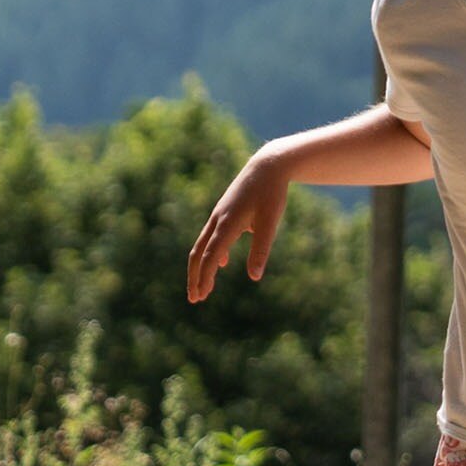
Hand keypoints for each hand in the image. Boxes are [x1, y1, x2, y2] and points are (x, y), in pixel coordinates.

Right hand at [187, 151, 288, 302]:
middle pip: (199, 253)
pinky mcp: (225, 212)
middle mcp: (218, 220)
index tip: (201, 296)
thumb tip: (254, 277)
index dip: (205, 277)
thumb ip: (261, 249)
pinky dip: (214, 253)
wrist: (267, 165)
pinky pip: (213, 236)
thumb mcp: (270, 223)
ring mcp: (219, 215)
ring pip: (203, 245)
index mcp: (227, 224)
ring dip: (202, 267)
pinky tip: (224, 263)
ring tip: (203, 287)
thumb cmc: (271, 194)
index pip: (211, 256)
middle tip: (195, 299)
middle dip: (195, 277)